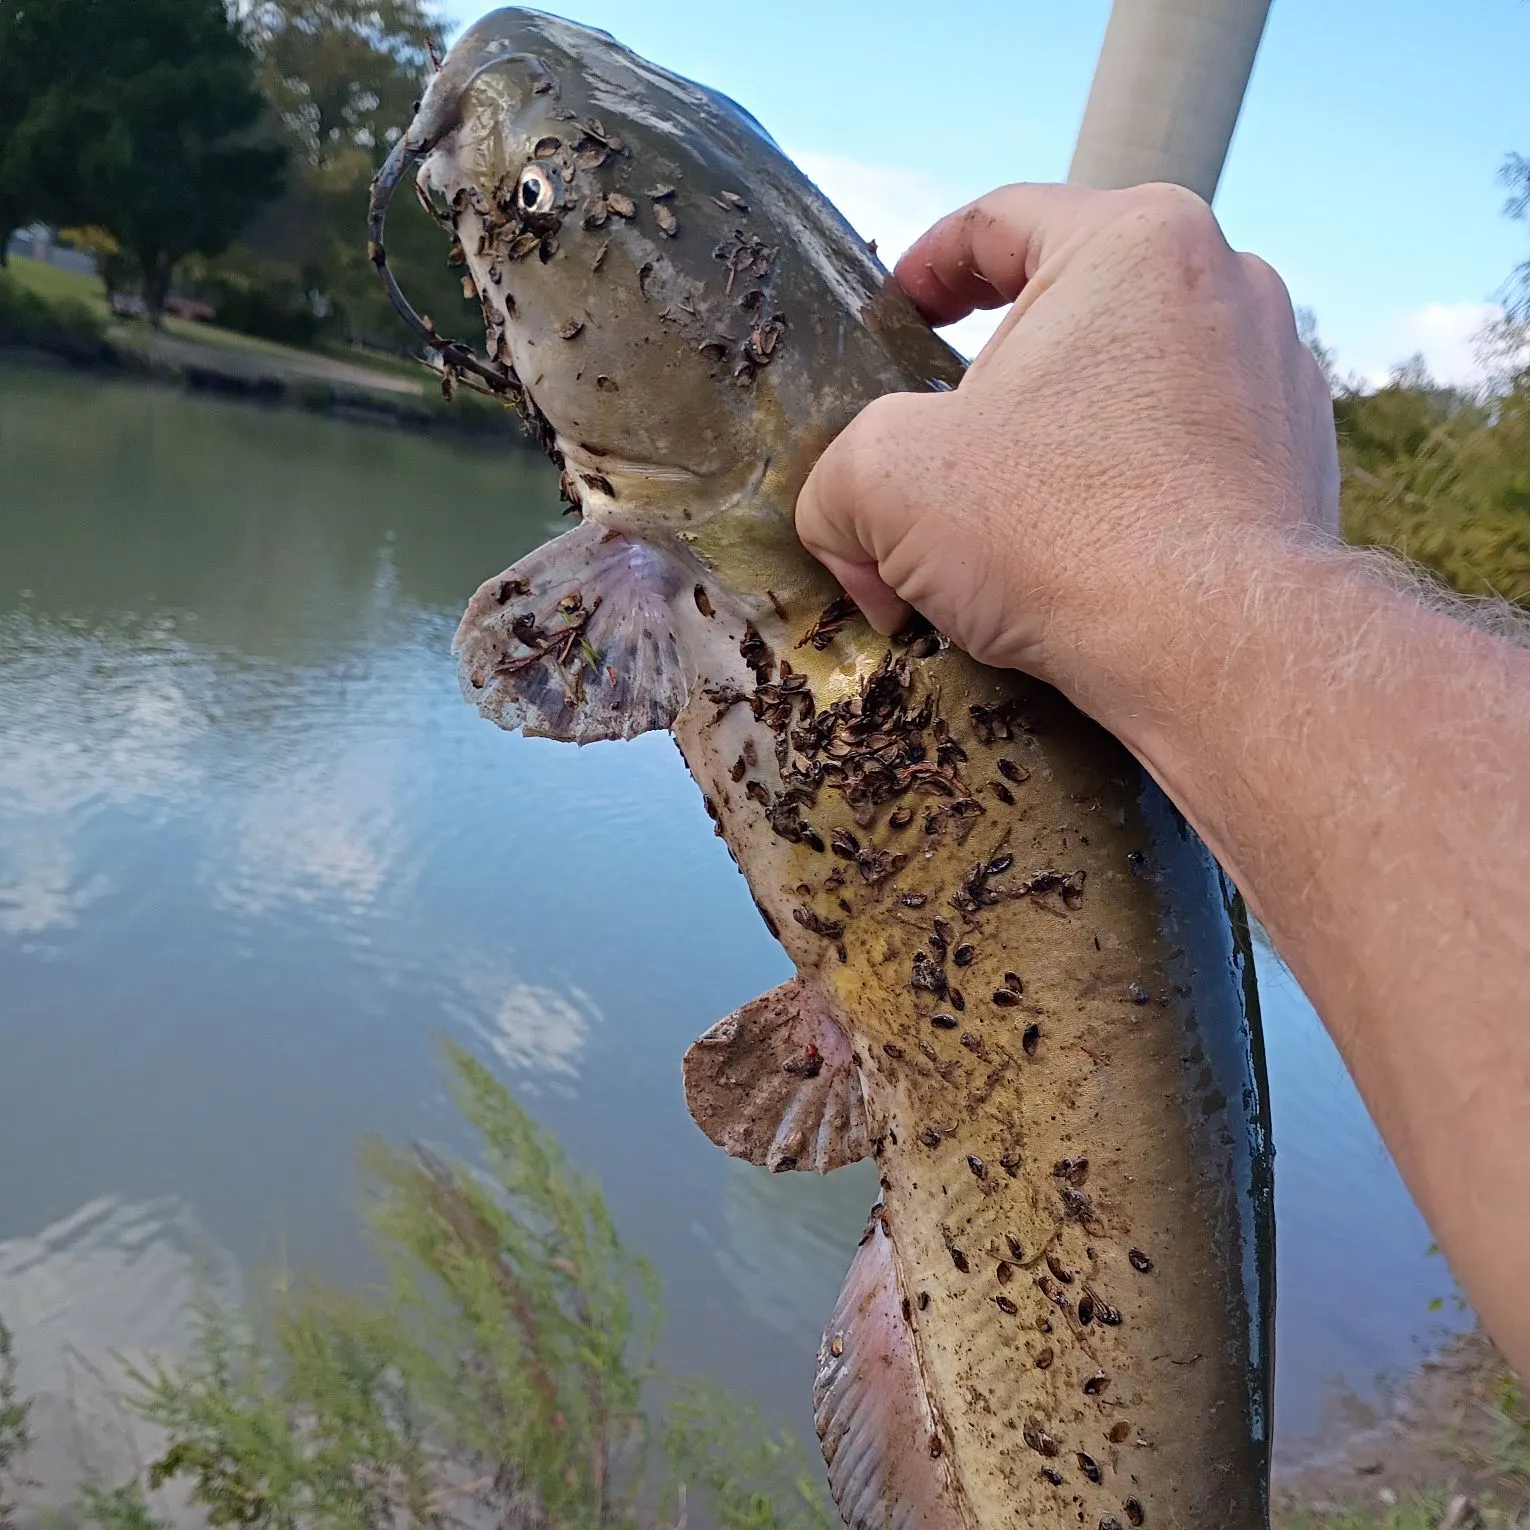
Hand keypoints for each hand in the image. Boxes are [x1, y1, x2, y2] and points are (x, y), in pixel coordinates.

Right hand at [795, 182, 1339, 717]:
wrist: (1219, 650)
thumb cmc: (1058, 532)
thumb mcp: (887, 483)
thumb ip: (836, 478)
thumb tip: (844, 528)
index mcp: (1132, 240)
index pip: (998, 221)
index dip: (925, 269)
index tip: (897, 319)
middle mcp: (1225, 280)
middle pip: (1067, 310)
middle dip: (988, 382)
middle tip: (938, 452)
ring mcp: (1276, 370)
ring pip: (1128, 384)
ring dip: (1057, 438)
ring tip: (1008, 522)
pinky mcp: (1300, 459)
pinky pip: (1184, 451)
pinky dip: (1124, 487)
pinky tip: (1083, 557)